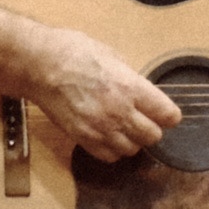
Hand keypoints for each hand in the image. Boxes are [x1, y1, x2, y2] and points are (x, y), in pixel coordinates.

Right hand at [27, 25, 180, 163]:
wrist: (39, 65)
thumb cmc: (74, 52)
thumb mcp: (113, 56)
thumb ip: (131, 78)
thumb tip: (142, 92)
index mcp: (130, 87)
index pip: (167, 115)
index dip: (169, 115)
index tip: (166, 113)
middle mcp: (119, 111)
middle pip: (153, 136)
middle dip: (152, 128)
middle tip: (145, 120)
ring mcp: (100, 128)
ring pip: (132, 150)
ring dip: (132, 141)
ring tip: (125, 129)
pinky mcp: (82, 138)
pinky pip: (109, 156)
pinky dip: (113, 150)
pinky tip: (109, 137)